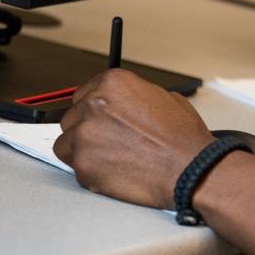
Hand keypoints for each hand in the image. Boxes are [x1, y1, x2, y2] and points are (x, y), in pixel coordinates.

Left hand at [54, 69, 214, 207]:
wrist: (189, 169)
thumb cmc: (183, 138)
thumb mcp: (165, 98)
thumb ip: (134, 97)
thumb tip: (124, 104)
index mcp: (113, 83)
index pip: (84, 94)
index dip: (94, 111)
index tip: (102, 121)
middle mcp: (94, 104)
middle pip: (72, 117)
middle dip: (88, 130)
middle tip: (111, 142)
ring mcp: (84, 135)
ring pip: (66, 143)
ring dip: (83, 150)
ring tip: (111, 158)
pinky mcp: (82, 164)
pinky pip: (74, 167)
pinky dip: (89, 171)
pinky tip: (113, 171)